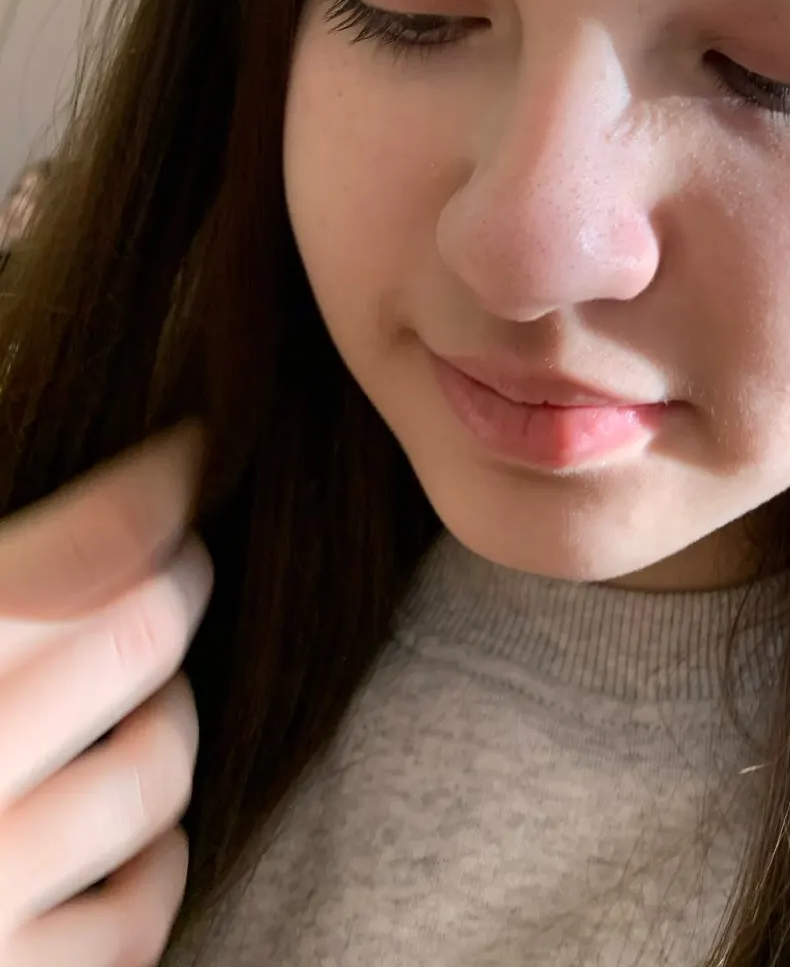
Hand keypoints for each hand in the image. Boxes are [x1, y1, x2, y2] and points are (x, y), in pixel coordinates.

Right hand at [0, 427, 211, 964]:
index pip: (60, 564)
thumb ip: (2, 595)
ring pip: (150, 771)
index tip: (182, 463)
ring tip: (151, 702)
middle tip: (180, 571)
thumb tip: (132, 499)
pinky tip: (136, 834)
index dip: (143, 494)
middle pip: (134, 638)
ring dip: (169, 724)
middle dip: (172, 587)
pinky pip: (135, 917)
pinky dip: (155, 864)